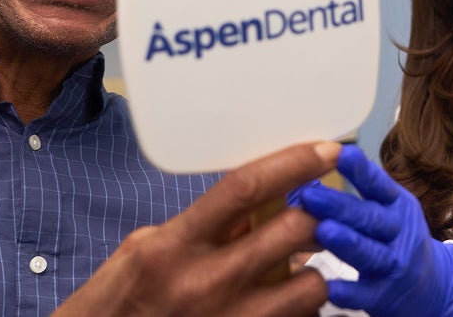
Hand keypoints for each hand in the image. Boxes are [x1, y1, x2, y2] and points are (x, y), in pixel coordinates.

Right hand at [54, 141, 340, 316]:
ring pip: (310, 285)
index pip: (246, 188)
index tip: (326, 150)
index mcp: (175, 244)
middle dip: (323, 212)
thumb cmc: (118, 301)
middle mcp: (206, 282)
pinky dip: (305, 307)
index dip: (293, 162)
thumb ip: (199, 224)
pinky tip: (292, 298)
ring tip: (308, 261)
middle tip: (334, 205)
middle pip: (292, 230)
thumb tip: (252, 202)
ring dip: (319, 268)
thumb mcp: (148, 248)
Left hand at [300, 145, 452, 316]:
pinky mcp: (387, 295)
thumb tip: (308, 165)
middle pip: (369, 217)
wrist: (432, 285)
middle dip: (339, 205)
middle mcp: (398, 231)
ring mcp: (395, 263)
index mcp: (396, 203)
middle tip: (310, 195)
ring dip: (347, 242)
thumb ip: (358, 188)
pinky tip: (331, 288)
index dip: (360, 170)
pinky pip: (368, 294)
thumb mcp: (387, 206)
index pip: (377, 183)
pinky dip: (350, 292)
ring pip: (370, 252)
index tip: (341, 153)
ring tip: (324, 231)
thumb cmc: (395, 237)